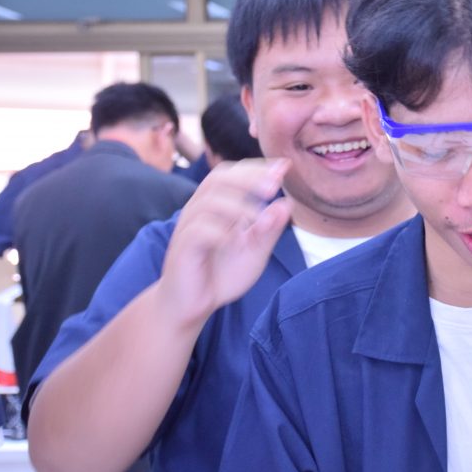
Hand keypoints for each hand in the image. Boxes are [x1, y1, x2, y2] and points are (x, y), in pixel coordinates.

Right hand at [156, 158, 291, 327]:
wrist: (191, 305)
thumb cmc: (221, 275)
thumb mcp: (254, 251)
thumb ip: (269, 229)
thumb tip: (287, 203)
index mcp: (217, 207)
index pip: (232, 175)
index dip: (257, 168)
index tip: (284, 166)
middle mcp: (200, 211)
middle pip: (218, 179)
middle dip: (247, 178)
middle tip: (273, 184)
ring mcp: (189, 228)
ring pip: (208, 202)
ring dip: (237, 204)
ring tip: (259, 215)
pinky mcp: (183, 249)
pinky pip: (198, 231)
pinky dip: (220, 232)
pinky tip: (236, 240)